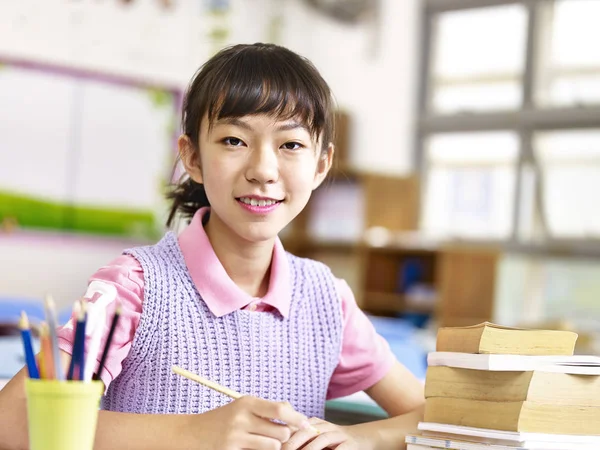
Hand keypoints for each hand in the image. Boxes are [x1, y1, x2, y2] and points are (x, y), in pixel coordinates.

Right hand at [186, 396, 310, 449]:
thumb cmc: (224, 419)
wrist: (192, 433)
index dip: (297, 418)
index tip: (307, 424)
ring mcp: (236, 436)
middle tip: (279, 436)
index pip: (280, 409)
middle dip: (285, 435)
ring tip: (263, 443)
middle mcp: (242, 417)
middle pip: (281, 431)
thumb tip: (293, 411)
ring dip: (273, 447)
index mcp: (246, 402)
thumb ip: (267, 409)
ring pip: (274, 446)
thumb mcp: (243, 407)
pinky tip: (253, 448)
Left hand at [282, 417, 367, 449]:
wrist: (361, 438)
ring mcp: (338, 435)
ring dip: (309, 449)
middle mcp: (325, 426)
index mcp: (314, 423)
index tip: (274, 446)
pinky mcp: (349, 444)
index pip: (296, 426)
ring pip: (322, 439)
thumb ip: (299, 437)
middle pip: (306, 431)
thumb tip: (278, 446)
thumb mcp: (316, 436)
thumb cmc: (333, 442)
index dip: (284, 436)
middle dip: (292, 443)